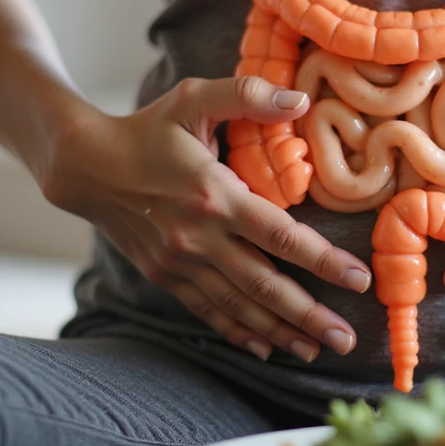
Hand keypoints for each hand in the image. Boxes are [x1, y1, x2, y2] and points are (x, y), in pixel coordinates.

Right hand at [42, 76, 372, 362]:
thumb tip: (302, 100)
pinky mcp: (165, 276)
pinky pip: (208, 311)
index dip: (322, 260)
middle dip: (310, 315)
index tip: (358, 279)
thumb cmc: (147, 129)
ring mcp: (180, 262)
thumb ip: (247, 95)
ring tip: (317, 350)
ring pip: (239, 306)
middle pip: (265, 285)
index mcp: (214, 194)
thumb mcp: (193, 98)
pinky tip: (266, 347)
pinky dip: (239, 332)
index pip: (280, 235)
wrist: (86, 166)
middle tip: (347, 339)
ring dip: (281, 331)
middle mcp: (199, 237)